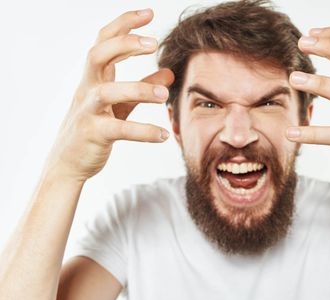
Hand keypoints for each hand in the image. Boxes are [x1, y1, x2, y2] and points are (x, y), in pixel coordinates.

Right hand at [43, 8, 173, 181]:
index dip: (124, 25)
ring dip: (138, 89)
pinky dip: (143, 131)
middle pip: (98, 55)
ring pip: (107, 92)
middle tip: (154, 43)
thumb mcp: (121, 106)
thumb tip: (168, 73)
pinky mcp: (93, 134)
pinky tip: (163, 135)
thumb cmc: (94, 129)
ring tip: (165, 96)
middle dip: (125, 44)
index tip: (148, 13)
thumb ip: (143, 88)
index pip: (105, 41)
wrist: (69, 163)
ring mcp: (88, 111)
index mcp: (95, 78)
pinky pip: (118, 129)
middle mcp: (88, 89)